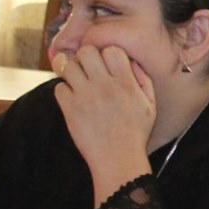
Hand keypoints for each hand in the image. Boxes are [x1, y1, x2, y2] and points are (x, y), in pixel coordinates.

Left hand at [51, 46, 156, 200]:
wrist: (117, 158)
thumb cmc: (135, 132)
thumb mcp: (150, 104)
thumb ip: (143, 79)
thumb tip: (131, 61)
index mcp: (126, 83)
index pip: (111, 50)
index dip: (108, 52)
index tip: (107, 63)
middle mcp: (105, 86)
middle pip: (86, 52)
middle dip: (86, 56)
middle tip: (88, 67)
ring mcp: (85, 97)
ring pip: (69, 66)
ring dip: (72, 70)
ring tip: (78, 80)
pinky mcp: (70, 110)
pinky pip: (59, 88)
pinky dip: (64, 90)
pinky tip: (73, 98)